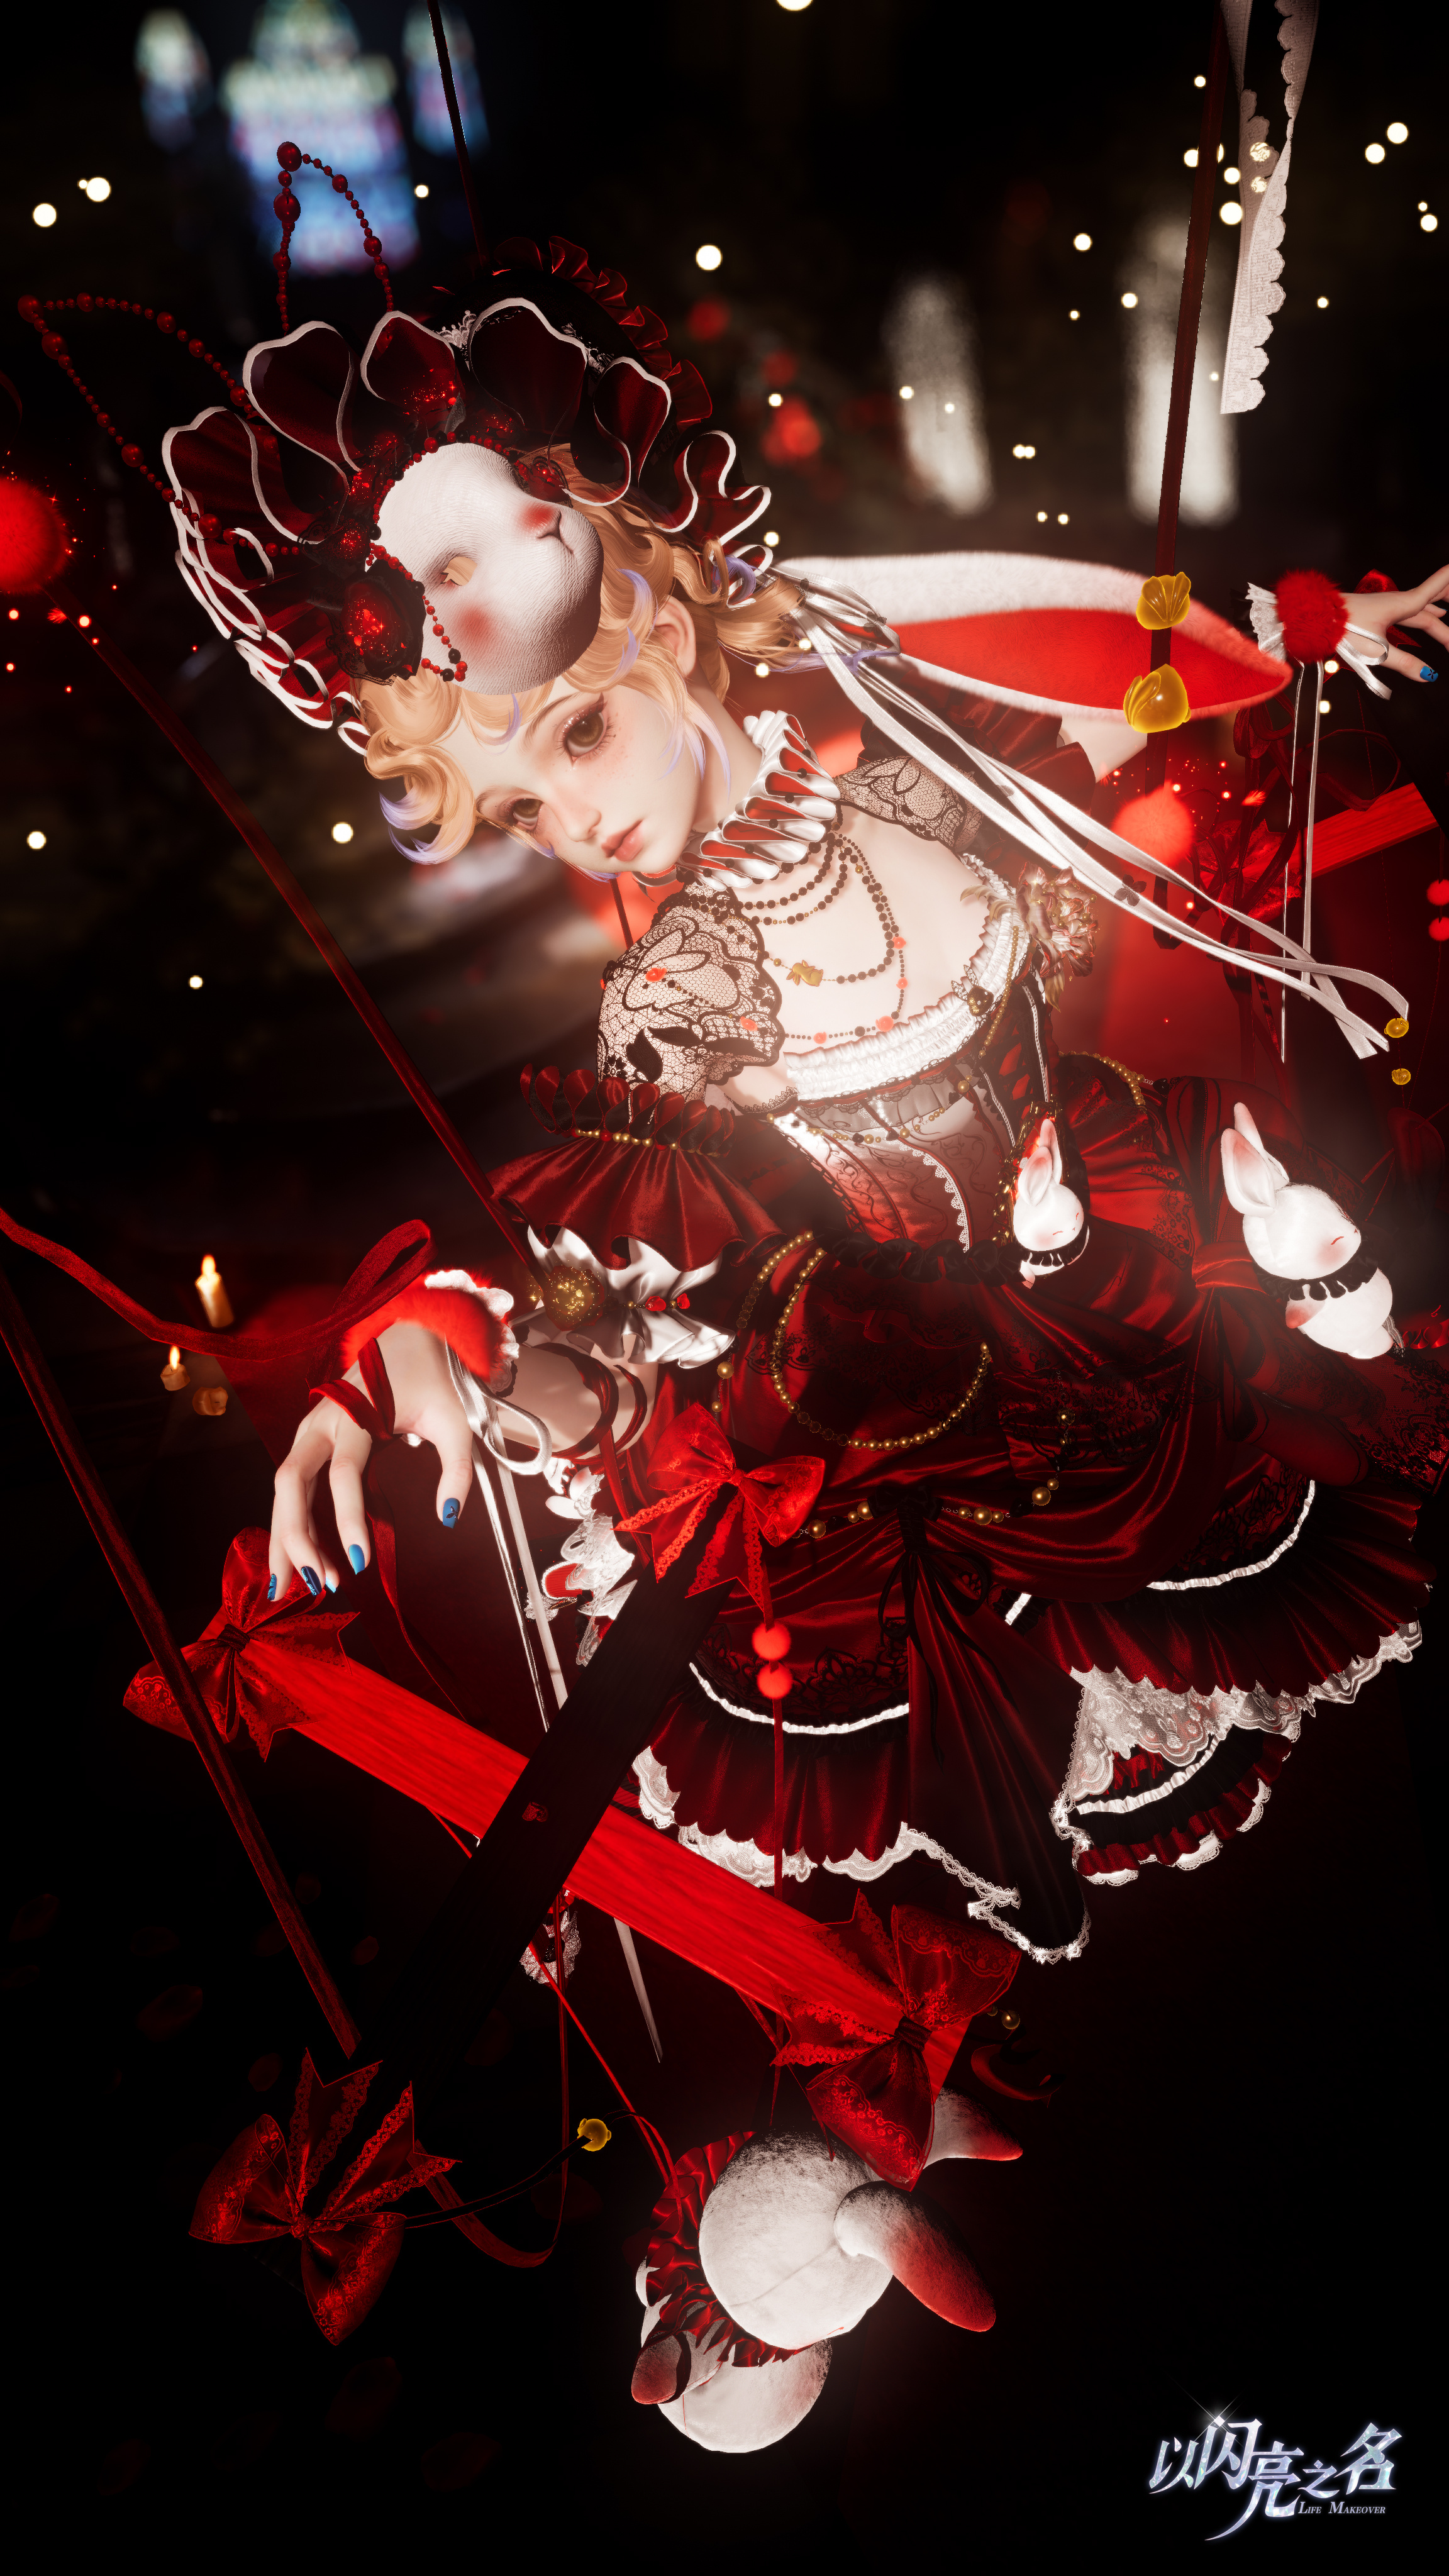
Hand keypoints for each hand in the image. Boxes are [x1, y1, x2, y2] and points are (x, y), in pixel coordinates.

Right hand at [268, 1322, 475, 1599]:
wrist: (403, 1341)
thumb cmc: (430, 1383)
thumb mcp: (453, 1421)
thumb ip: (456, 1469)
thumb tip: (446, 1518)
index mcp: (355, 1414)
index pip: (343, 1474)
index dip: (348, 1519)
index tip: (359, 1563)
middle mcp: (320, 1423)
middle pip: (292, 1482)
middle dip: (298, 1535)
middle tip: (320, 1583)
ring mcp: (307, 1432)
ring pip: (282, 1489)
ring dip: (284, 1537)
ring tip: (289, 1588)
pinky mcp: (307, 1444)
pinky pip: (290, 1488)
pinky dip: (287, 1524)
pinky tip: (292, 1561)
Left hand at [1343, 564, 1448, 681]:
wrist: (1318, 618)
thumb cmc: (1343, 630)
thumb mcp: (1376, 652)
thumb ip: (1404, 663)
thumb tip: (1426, 674)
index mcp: (1401, 605)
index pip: (1434, 590)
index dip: (1447, 580)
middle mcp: (1397, 602)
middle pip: (1431, 607)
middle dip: (1446, 619)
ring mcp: (1388, 606)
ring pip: (1421, 610)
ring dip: (1437, 617)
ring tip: (1448, 622)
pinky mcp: (1379, 612)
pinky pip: (1410, 611)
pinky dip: (1424, 613)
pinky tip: (1424, 616)